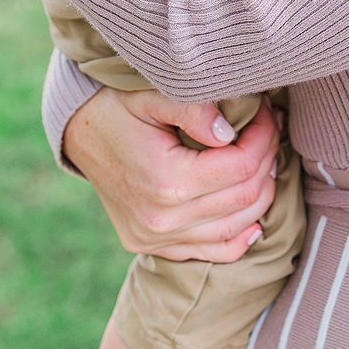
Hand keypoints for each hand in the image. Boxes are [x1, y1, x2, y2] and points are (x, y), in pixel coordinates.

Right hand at [63, 86, 279, 261]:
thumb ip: (194, 109)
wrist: (78, 133)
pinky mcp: (152, 245)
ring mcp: (156, 238)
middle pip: (245, 197)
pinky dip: (239, 238)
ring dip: (260, 193)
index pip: (241, 166)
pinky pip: (211, 252)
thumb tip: (230, 132)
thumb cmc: (116, 107)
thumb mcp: (151, 95)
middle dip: (267, 159)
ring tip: (265, 159)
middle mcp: (163, 220)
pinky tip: (255, 221)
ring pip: (235, 227)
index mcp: (166, 182)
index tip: (267, 113)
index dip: (264, 138)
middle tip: (270, 130)